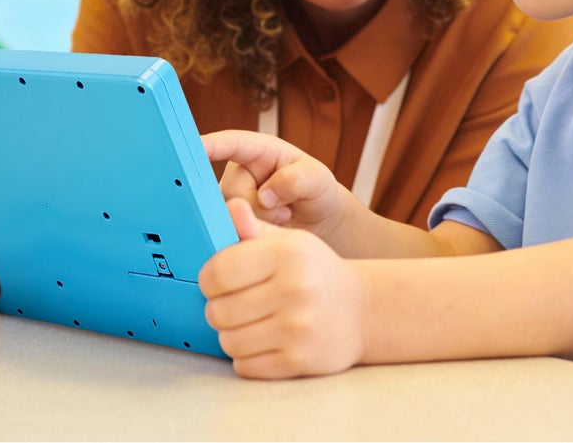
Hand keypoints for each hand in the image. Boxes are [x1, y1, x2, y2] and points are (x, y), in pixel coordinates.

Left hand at [199, 198, 368, 378]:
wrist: (362, 310)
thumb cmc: (315, 272)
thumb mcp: (290, 241)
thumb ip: (253, 228)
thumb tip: (231, 206)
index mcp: (286, 254)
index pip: (217, 273)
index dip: (209, 280)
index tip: (220, 282)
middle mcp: (294, 289)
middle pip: (217, 311)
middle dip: (219, 310)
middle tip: (235, 305)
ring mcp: (298, 328)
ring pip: (228, 342)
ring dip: (232, 335)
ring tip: (249, 324)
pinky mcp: (300, 361)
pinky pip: (246, 366)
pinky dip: (247, 358)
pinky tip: (263, 343)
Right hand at [203, 130, 360, 235]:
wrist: (317, 223)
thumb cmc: (317, 191)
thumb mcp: (318, 179)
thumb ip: (296, 180)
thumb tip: (265, 195)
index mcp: (256, 150)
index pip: (230, 144)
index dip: (210, 145)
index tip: (194, 148)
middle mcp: (237, 173)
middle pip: (231, 192)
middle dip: (258, 207)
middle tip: (285, 211)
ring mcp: (230, 199)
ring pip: (228, 215)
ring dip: (258, 223)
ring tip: (281, 219)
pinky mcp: (228, 222)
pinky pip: (230, 231)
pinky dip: (251, 236)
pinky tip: (267, 232)